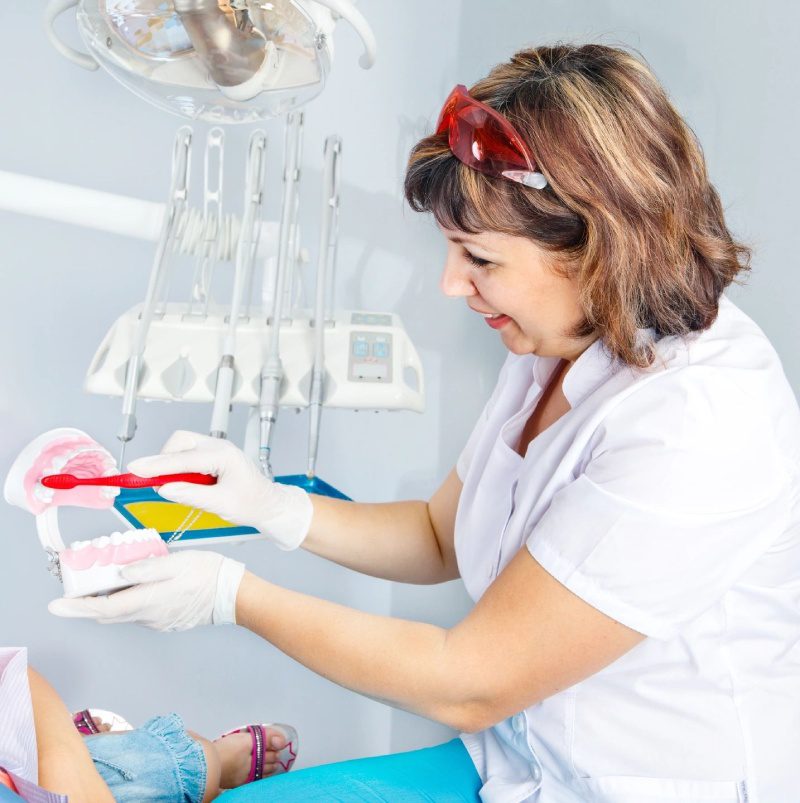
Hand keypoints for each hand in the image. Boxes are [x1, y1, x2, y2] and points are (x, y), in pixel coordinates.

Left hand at [48, 551, 244, 631]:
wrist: (233, 596)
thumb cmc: (209, 574)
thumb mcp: (179, 562)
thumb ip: (147, 568)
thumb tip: (120, 572)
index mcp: (148, 601)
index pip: (103, 607)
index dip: (76, 607)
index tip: (56, 605)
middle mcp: (148, 617)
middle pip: (107, 614)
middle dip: (86, 604)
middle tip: (74, 588)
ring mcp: (157, 622)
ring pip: (122, 613)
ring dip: (108, 601)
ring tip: (104, 580)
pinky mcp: (166, 621)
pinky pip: (138, 613)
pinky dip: (127, 601)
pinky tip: (133, 585)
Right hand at [128, 431, 313, 550]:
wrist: (269, 504)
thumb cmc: (252, 503)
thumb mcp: (221, 504)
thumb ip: (192, 495)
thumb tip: (165, 489)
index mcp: (224, 456)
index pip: (184, 459)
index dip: (157, 465)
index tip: (135, 469)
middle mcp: (219, 447)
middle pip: (180, 442)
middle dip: (163, 460)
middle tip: (153, 483)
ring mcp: (216, 449)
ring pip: (182, 445)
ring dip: (170, 463)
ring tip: (171, 486)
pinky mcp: (212, 455)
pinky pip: (188, 454)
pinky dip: (178, 466)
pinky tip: (180, 483)